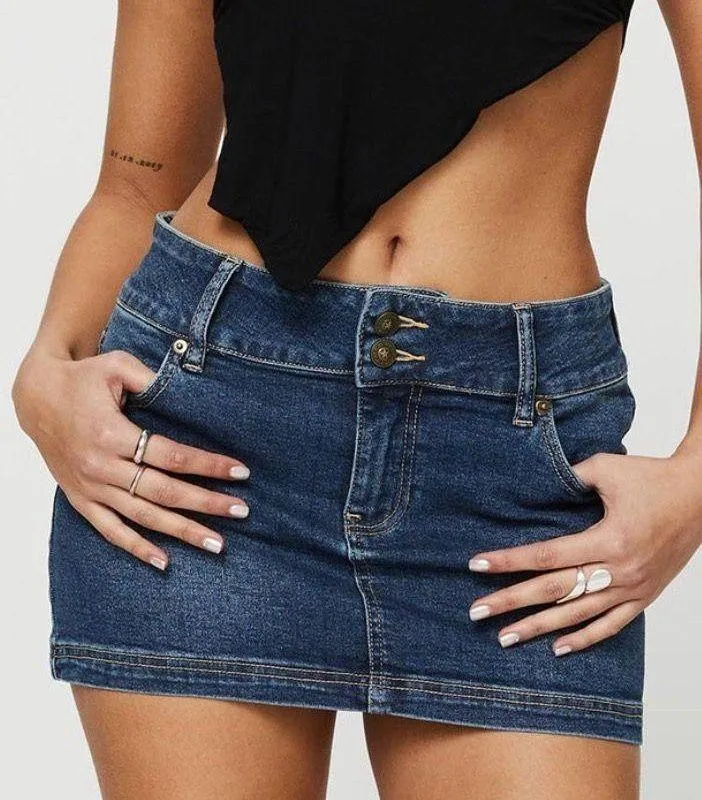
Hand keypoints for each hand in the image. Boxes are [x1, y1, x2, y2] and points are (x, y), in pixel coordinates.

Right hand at [13, 346, 250, 570]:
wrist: (36, 397)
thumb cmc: (82, 379)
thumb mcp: (116, 366)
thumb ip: (152, 379)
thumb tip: (191, 393)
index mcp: (111, 434)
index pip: (171, 456)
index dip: (207, 465)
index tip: (240, 471)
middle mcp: (101, 467)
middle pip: (163, 492)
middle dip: (206, 503)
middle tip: (242, 510)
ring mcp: (91, 488)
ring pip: (143, 517)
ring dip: (182, 531)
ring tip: (217, 544)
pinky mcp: (81, 499)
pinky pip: (110, 530)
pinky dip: (136, 548)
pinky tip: (164, 562)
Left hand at [467, 451, 701, 654]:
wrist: (701, 495)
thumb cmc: (652, 477)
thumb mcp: (606, 468)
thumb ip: (569, 477)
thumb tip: (533, 484)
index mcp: (608, 539)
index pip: (546, 555)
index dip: (509, 561)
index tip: (477, 564)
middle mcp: (619, 570)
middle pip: (554, 591)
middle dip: (512, 602)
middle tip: (477, 612)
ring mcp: (633, 588)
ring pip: (578, 615)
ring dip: (539, 628)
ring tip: (505, 638)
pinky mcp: (644, 595)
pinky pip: (612, 625)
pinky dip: (585, 639)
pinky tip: (558, 648)